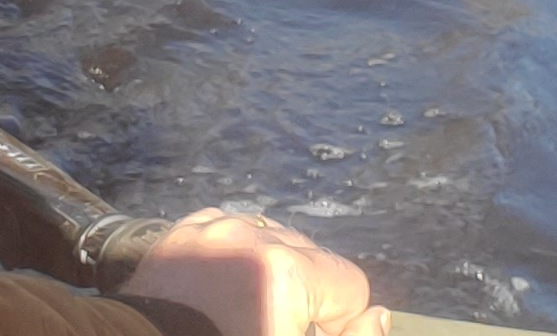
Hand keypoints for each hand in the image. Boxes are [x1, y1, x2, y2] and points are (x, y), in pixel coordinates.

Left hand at [117, 208, 388, 335]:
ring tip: (242, 314)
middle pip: (313, 259)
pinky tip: (220, 292)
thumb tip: (379, 314)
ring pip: (270, 240)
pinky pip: (225, 231)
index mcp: (285, 271)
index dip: (334, 323)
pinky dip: (232, 257)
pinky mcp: (177, 235)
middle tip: (268, 330)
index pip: (351, 284)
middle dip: (304, 296)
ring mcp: (209, 231)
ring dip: (269, 273)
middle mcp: (250, 237)